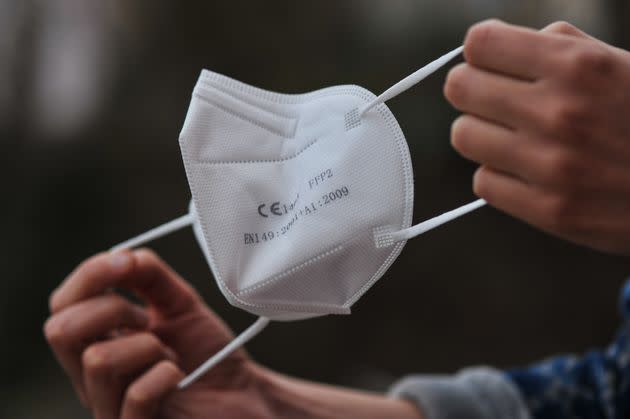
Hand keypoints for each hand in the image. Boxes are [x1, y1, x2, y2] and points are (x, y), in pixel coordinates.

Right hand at [45, 250, 421, 418]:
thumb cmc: (225, 362)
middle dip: (100, 306)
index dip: (88, 276)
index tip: (128, 261)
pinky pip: (131, 403)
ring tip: (171, 351)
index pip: (68, 301)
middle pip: (61, 330)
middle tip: (143, 308)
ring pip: (93, 363)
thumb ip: (157, 282)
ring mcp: (123, 408)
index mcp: (117, 336)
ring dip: (134, 343)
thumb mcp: (188, 311)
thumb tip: (132, 252)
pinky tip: (177, 376)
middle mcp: (109, 374)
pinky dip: (151, 379)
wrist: (258, 413)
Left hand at [445, 20, 629, 254]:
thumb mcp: (622, 64)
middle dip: (474, 90)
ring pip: (463, 136)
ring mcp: (551, 165)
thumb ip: (562, 47)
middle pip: (459, 88)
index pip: (479, 44)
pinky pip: (483, 182)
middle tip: (495, 101)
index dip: (482, 52)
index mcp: (577, 65)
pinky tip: (526, 172)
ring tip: (513, 138)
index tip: (493, 63)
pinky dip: (499, 175)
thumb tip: (499, 46)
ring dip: (482, 134)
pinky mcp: (549, 210)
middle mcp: (558, 112)